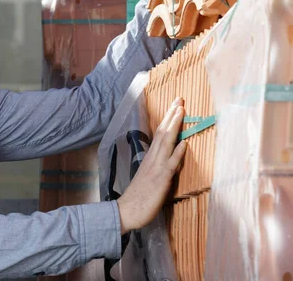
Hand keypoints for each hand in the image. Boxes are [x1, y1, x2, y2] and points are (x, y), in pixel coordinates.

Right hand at [116, 97, 186, 234]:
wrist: (126, 211)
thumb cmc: (137, 198)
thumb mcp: (147, 178)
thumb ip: (156, 166)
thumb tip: (167, 158)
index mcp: (149, 158)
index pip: (159, 134)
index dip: (168, 119)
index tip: (175, 106)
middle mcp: (152, 159)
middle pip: (163, 132)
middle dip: (172, 115)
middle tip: (179, 98)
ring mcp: (156, 167)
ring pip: (166, 142)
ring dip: (174, 125)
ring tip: (181, 110)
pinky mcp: (160, 179)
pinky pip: (170, 163)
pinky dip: (178, 152)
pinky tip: (184, 142)